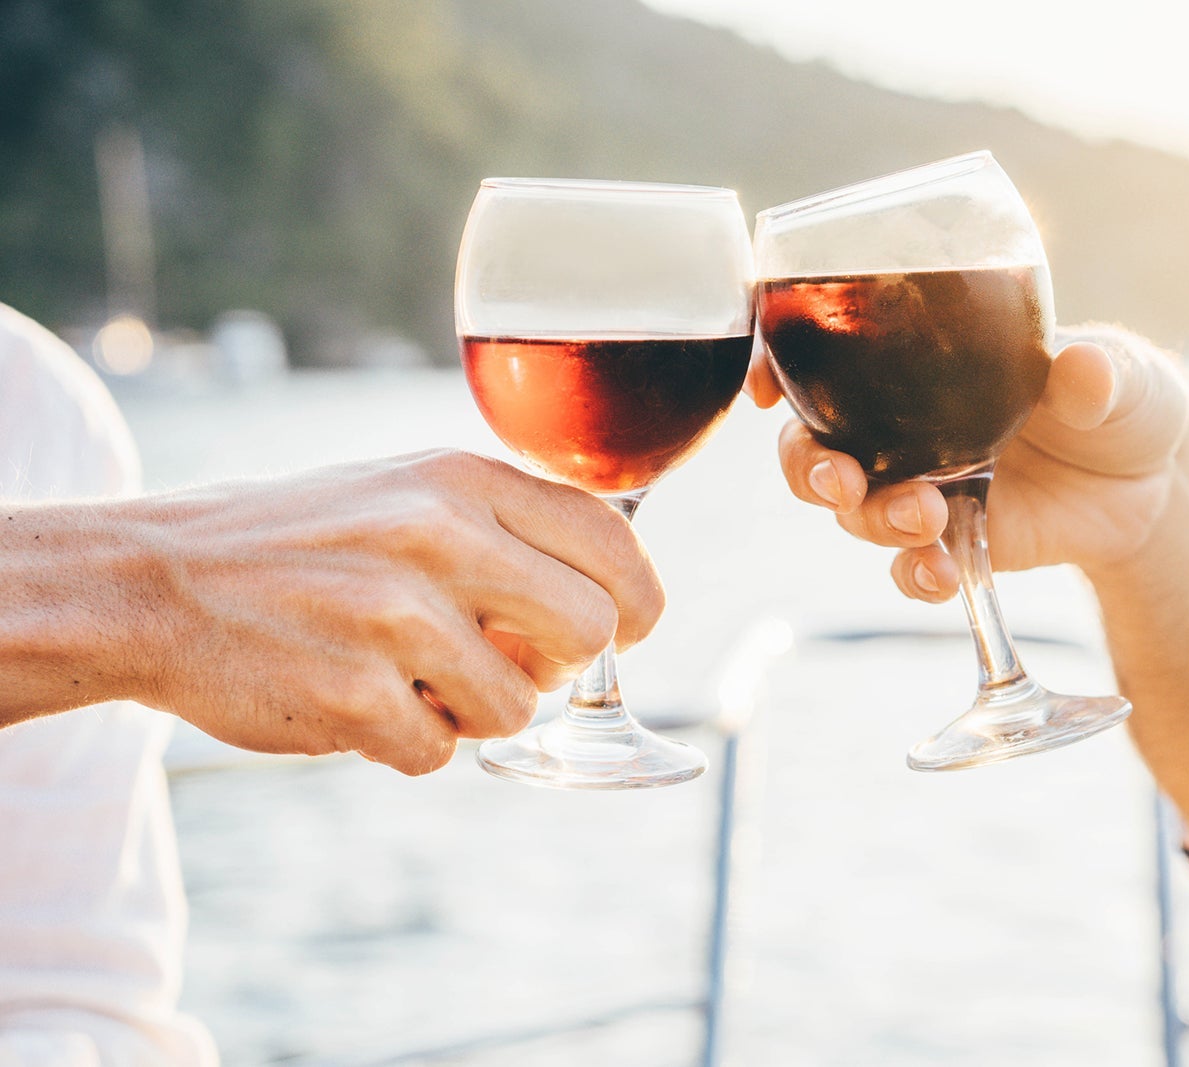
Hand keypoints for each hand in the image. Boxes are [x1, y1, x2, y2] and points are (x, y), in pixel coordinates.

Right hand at [115, 451, 662, 772]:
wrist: (151, 580)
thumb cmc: (302, 541)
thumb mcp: (407, 493)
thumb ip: (508, 534)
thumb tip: (616, 609)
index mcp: (460, 479)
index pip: (612, 540)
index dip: (638, 600)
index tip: (628, 628)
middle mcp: (437, 536)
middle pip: (592, 632)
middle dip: (561, 663)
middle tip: (506, 659)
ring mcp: (394, 617)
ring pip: (520, 707)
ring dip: (475, 710)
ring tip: (409, 674)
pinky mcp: (353, 695)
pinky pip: (441, 754)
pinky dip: (410, 743)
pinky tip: (357, 699)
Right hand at [753, 325, 1188, 599]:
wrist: (1155, 485)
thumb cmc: (1126, 401)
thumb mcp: (1124, 376)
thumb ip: (1100, 374)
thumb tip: (1084, 371)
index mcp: (924, 366)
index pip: (829, 358)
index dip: (779, 366)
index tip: (768, 386)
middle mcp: (905, 428)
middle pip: (815, 446)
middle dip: (810, 467)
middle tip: (842, 480)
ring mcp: (924, 488)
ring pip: (856, 509)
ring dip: (872, 518)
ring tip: (922, 518)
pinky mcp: (955, 544)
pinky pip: (909, 568)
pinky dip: (914, 575)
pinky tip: (941, 574)